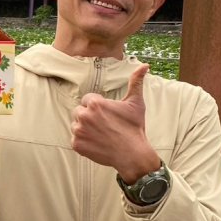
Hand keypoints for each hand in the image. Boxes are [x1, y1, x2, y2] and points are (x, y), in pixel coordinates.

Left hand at [71, 64, 160, 181]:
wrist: (133, 154)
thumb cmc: (134, 128)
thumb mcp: (136, 103)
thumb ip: (135, 82)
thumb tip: (144, 65)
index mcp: (94, 104)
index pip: (87, 100)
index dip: (98, 107)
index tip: (107, 115)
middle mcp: (83, 116)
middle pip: (79, 111)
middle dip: (89, 116)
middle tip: (104, 125)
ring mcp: (78, 131)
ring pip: (76, 125)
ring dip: (85, 128)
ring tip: (101, 134)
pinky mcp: (76, 145)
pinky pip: (75, 140)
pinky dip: (83, 142)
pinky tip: (97, 143)